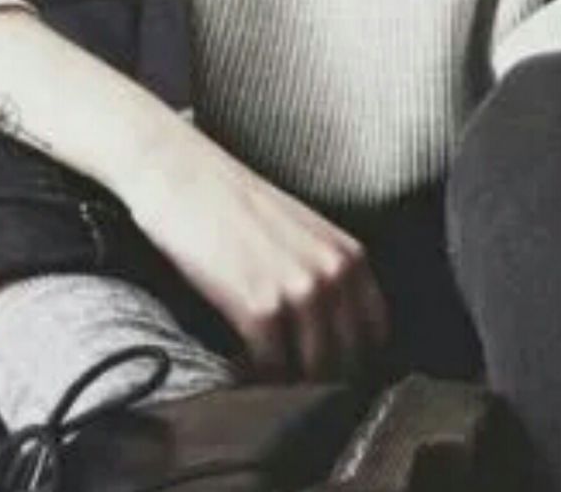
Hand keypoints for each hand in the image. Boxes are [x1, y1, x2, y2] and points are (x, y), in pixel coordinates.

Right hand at [125, 137, 389, 380]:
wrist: (185, 175)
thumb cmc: (235, 203)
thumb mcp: (303, 231)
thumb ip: (327, 273)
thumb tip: (330, 329)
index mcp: (350, 254)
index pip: (376, 332)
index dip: (356, 358)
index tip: (332, 370)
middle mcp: (334, 273)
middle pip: (349, 358)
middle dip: (324, 379)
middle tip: (295, 384)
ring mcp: (299, 290)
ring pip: (314, 370)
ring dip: (291, 385)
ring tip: (269, 380)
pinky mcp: (258, 305)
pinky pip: (271, 366)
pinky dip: (258, 378)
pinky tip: (244, 370)